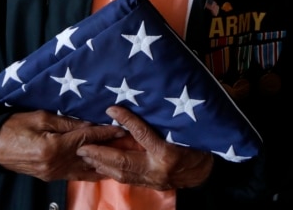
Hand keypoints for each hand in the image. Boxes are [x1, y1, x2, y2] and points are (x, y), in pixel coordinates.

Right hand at [0, 110, 124, 181]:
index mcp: (54, 147)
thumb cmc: (15, 126)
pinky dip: (90, 172)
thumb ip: (67, 123)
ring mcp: (54, 174)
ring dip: (103, 163)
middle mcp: (57, 165)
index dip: (105, 133)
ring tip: (120, 157)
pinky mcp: (51, 177)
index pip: (86, 139)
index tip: (121, 128)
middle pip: (90, 156)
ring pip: (86, 171)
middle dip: (109, 150)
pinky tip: (102, 169)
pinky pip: (76, 176)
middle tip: (128, 144)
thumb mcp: (41, 117)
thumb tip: (89, 125)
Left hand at [76, 106, 213, 189]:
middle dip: (100, 153)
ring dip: (101, 164)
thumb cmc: (198, 145)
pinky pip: (127, 179)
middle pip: (123, 161)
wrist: (210, 171)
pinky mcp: (152, 185)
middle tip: (82, 144)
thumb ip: (161, 122)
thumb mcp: (184, 130)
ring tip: (85, 155)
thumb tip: (139, 107)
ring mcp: (154, 180)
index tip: (110, 108)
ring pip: (121, 173)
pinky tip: (100, 166)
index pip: (142, 134)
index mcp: (167, 153)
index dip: (126, 120)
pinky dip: (111, 172)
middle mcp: (158, 169)